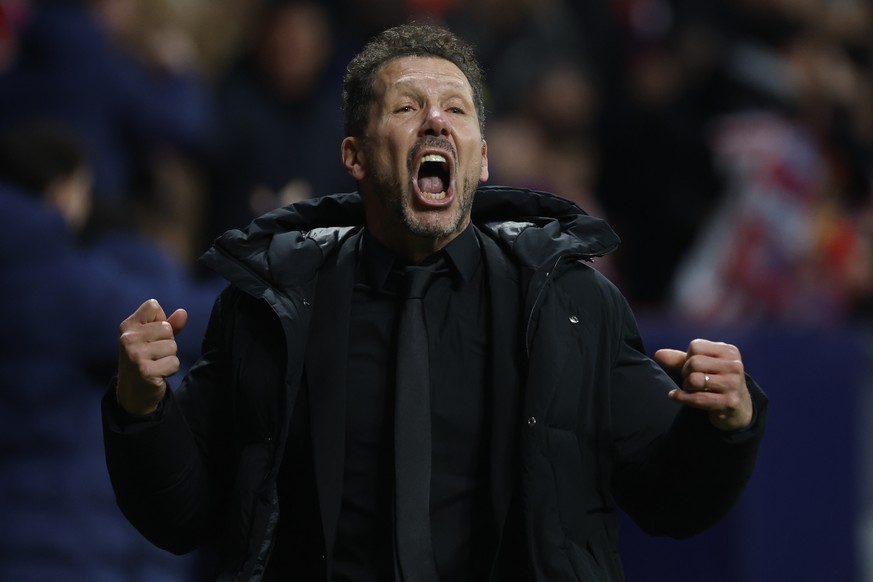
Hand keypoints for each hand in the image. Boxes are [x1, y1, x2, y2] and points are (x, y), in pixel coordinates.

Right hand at [117, 299, 187, 415]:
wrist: (133, 392)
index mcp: (128, 326)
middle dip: (167, 342)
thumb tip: (183, 312)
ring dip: (169, 357)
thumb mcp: (155, 339)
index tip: (151, 336)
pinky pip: (174, 362)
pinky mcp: (145, 370)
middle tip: (154, 355)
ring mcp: (135, 354)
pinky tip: (158, 374)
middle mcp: (128, 338)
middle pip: (166, 327)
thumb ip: (169, 324)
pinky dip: (170, 370)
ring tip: (155, 364)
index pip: (153, 305)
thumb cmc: (146, 359)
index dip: (160, 320)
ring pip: (172, 346)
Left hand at [654, 339, 752, 431]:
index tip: (692, 368)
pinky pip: (696, 398)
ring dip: (686, 386)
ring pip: (694, 380)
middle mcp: (734, 365)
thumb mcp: (701, 366)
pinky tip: (675, 396)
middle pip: (694, 363)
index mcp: (729, 351)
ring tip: (691, 389)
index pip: (695, 346)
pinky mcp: (729, 402)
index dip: (687, 358)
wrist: (738, 407)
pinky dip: (681, 397)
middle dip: (685, 373)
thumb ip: (679, 359)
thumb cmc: (715, 381)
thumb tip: (657, 354)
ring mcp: (733, 384)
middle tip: (691, 380)